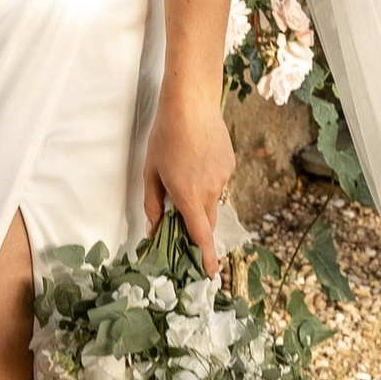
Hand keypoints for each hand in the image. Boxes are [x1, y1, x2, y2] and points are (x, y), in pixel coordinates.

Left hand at [142, 95, 233, 274]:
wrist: (192, 103)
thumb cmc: (165, 136)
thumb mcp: (150, 171)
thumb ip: (152, 204)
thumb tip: (154, 229)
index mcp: (188, 196)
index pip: (201, 237)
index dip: (207, 259)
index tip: (212, 276)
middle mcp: (210, 191)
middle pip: (207, 222)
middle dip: (196, 228)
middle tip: (180, 220)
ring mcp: (223, 177)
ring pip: (212, 200)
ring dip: (200, 199)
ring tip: (184, 171)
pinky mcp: (230, 164)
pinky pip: (218, 182)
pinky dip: (207, 180)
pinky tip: (196, 158)